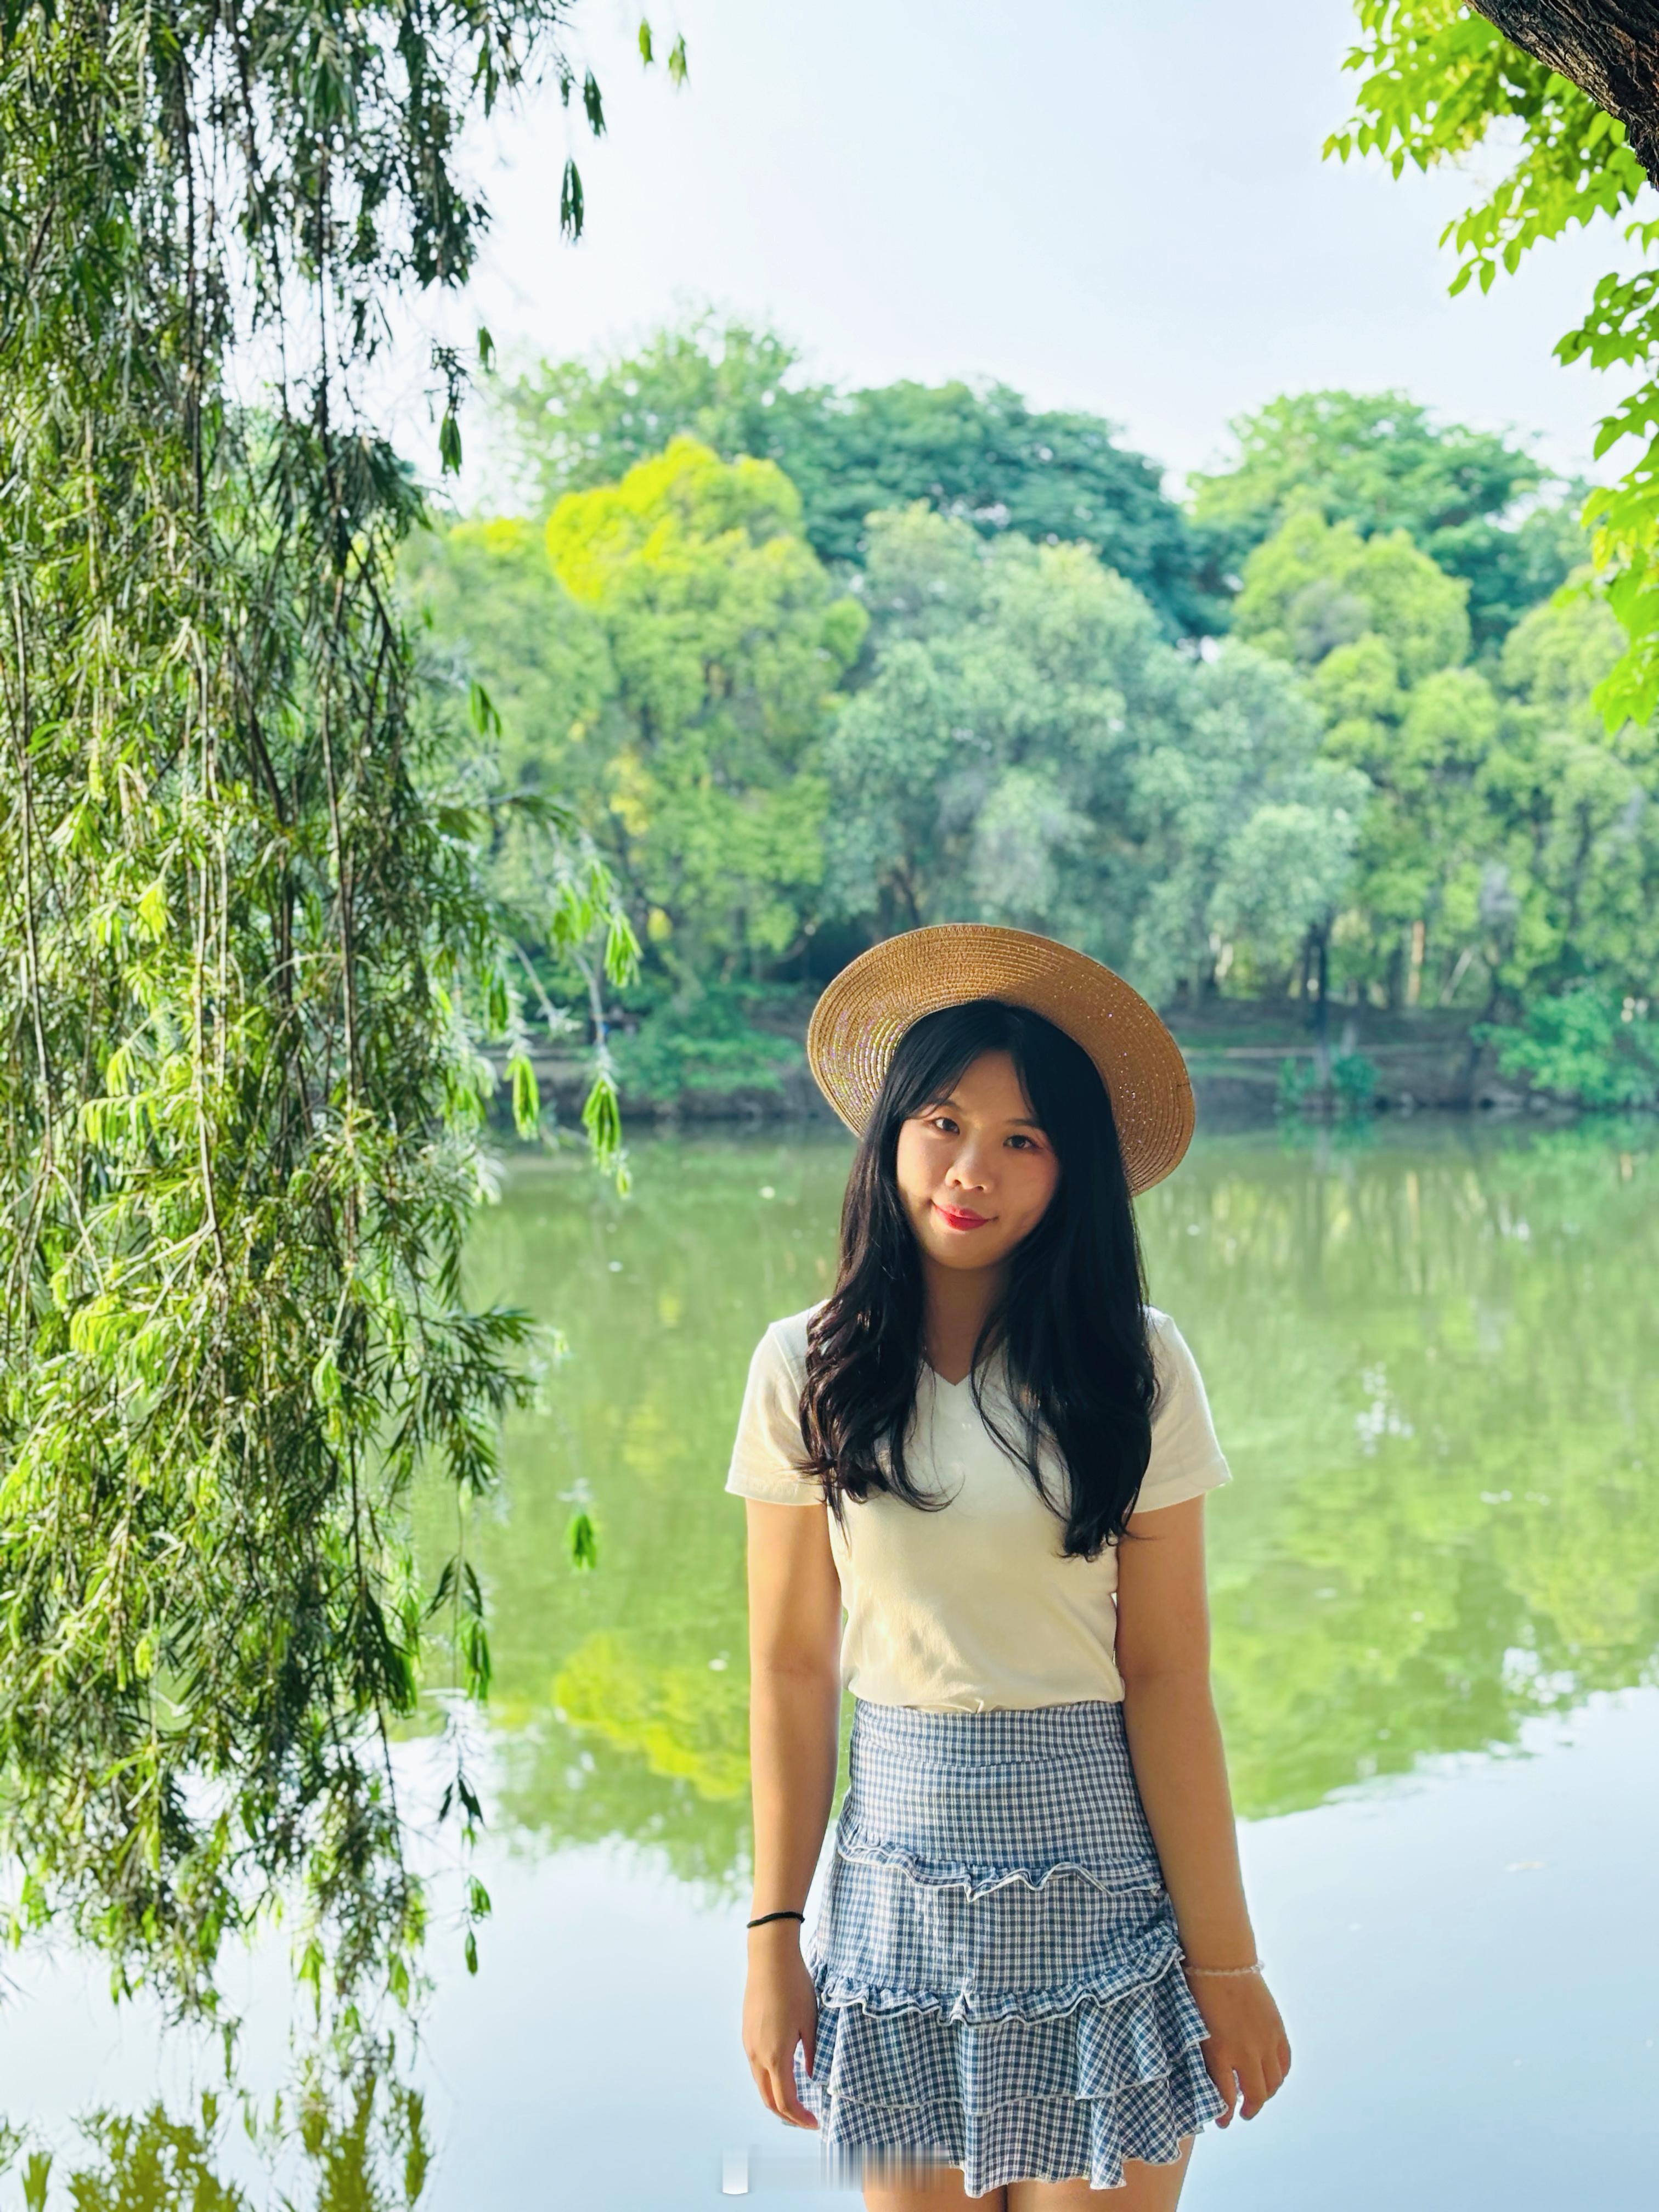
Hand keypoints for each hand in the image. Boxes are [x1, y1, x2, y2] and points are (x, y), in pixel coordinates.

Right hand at [742, 1924, 820, 2128]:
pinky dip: (769, 2080)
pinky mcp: (747, 2033)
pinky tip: (784, 2074)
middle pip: (768, 2099)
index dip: (800, 2117)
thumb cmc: (795, 1987)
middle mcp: (758, 2055)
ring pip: (760, 2084)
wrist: (770, 1959)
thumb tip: (811, 2076)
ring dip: (776, 2098)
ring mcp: (749, 2044)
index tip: (815, 2122)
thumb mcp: (811, 2022)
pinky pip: (756, 2067)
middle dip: (786, 2114)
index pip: (786, 2101)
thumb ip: (812, 2054)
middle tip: (806, 2118)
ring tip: (797, 2100)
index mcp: (776, 2056)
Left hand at [1188, 1969, 1290, 2126]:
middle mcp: (1246, 2052)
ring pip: (1273, 2083)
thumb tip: (1211, 2081)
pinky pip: (1284, 2062)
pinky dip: (1280, 2075)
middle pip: (1256, 2095)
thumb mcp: (1196, 2030)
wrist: (1221, 1961)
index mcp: (1220, 2053)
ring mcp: (1265, 2041)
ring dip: (1266, 2095)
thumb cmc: (1200, 1992)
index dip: (1225, 2115)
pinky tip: (1272, 2078)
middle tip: (1242, 2114)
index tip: (1222, 2123)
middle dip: (1249, 2110)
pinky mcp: (1277, 2029)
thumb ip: (1206, 2058)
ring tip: (1257, 2098)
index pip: (1227, 2098)